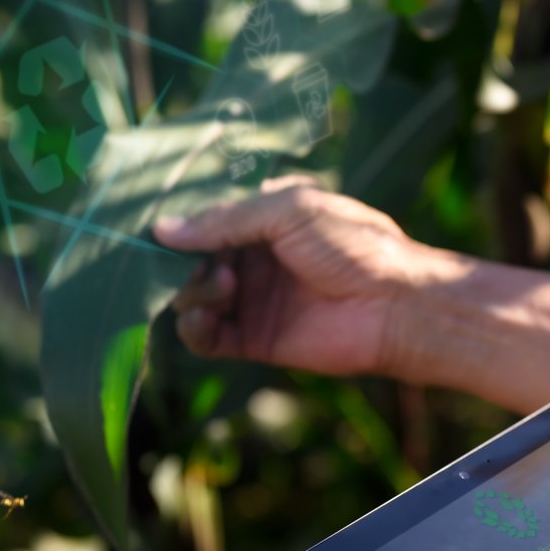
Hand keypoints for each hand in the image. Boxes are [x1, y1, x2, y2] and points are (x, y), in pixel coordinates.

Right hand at [151, 176, 456, 375]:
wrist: (394, 305)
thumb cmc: (352, 244)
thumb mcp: (290, 210)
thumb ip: (227, 219)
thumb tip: (162, 229)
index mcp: (264, 219)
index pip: (206, 219)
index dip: (181, 223)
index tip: (155, 226)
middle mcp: (253, 258)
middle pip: (191, 259)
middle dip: (183, 260)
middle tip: (197, 262)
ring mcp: (252, 300)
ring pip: (192, 296)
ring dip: (193, 289)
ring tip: (224, 285)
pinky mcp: (254, 340)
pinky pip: (206, 337)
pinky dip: (194, 327)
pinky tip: (205, 315)